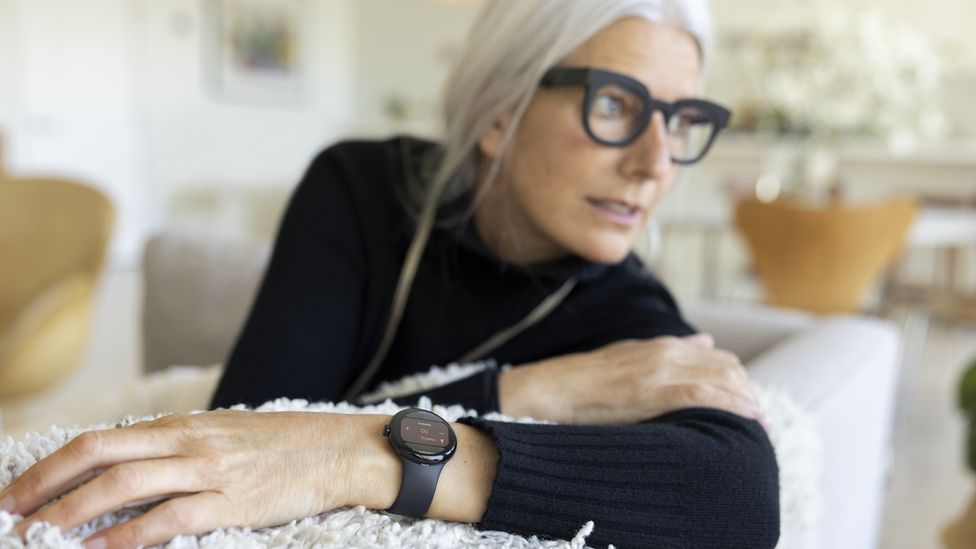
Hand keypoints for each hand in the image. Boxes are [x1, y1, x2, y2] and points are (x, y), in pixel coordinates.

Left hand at [0, 410, 372, 547]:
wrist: (337, 450)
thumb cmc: (280, 447)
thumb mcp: (221, 435)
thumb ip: (175, 449)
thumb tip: (126, 470)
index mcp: (181, 425)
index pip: (100, 439)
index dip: (51, 465)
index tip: (18, 491)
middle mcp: (187, 442)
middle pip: (99, 454)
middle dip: (45, 485)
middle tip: (11, 514)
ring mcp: (209, 471)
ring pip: (125, 484)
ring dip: (73, 512)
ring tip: (39, 535)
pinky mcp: (232, 501)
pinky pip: (169, 519)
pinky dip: (128, 536)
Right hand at [498, 334, 763, 425]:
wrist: (548, 391)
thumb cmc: (581, 383)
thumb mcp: (627, 357)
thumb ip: (667, 352)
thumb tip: (706, 341)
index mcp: (659, 346)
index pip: (718, 358)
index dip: (739, 382)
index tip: (748, 405)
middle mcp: (664, 353)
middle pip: (728, 368)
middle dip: (748, 393)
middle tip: (758, 421)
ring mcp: (658, 371)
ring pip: (722, 379)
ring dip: (746, 401)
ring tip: (760, 426)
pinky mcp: (649, 391)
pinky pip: (703, 395)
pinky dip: (731, 406)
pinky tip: (749, 419)